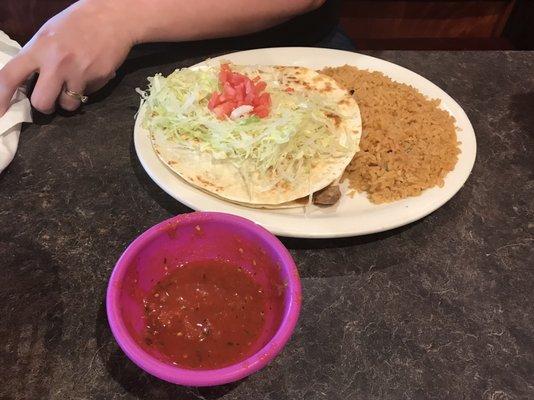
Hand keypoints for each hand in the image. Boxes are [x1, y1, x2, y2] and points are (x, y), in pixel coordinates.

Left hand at [0, 0, 133, 115]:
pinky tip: (91, 73)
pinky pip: (87, 95)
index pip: (10, 77)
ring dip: (69, 100)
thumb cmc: (77, 23)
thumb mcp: (48, 34)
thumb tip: (27, 82)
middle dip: (45, 106)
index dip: (1, 98)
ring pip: (67, 104)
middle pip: (41, 102)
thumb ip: (36, 57)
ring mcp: (79, 73)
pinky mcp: (99, 79)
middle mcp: (57, 63)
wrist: (112, 17)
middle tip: (51, 100)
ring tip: (75, 85)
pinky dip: (87, 89)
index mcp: (39, 48)